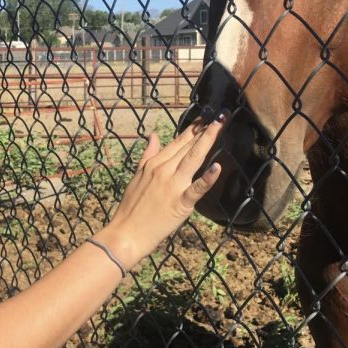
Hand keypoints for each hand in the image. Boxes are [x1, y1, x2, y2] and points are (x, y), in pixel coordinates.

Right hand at [94, 111, 228, 269]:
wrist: (126, 233)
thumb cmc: (131, 206)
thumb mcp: (137, 175)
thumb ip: (148, 155)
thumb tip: (152, 135)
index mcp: (154, 163)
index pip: (178, 141)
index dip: (193, 128)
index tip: (207, 115)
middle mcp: (164, 170)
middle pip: (188, 146)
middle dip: (205, 129)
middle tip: (221, 114)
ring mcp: (173, 185)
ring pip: (193, 158)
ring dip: (207, 140)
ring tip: (219, 126)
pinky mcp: (180, 203)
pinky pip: (196, 188)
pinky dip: (207, 178)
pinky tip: (218, 167)